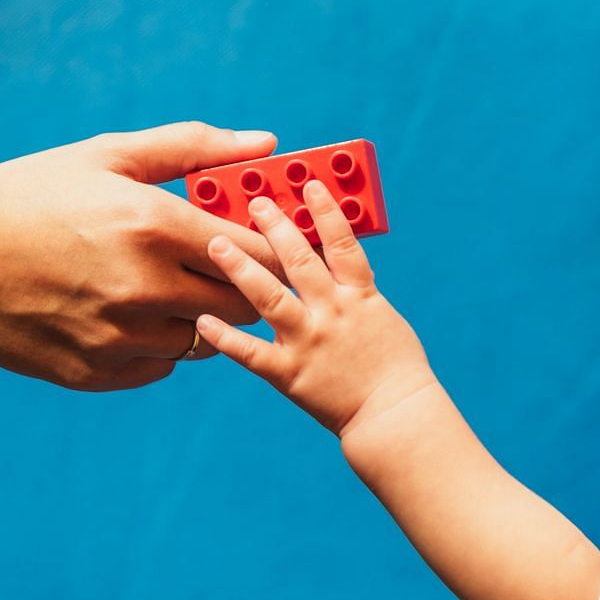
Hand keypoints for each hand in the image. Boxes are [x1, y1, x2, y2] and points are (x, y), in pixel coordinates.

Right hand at [0, 123, 283, 390]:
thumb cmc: (28, 196)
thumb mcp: (108, 156)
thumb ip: (195, 149)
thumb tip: (268, 144)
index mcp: (155, 226)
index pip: (258, 254)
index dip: (272, 250)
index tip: (267, 244)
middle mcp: (146, 288)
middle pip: (243, 305)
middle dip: (240, 285)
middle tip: (216, 267)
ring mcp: (121, 337)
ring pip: (203, 340)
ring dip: (194, 316)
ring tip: (155, 286)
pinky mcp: (97, 373)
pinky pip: (160, 366)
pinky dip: (154, 344)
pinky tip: (120, 313)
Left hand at [196, 181, 436, 436]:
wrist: (396, 415)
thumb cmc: (396, 368)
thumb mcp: (382, 317)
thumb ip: (355, 290)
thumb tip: (333, 261)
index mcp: (359, 296)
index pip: (341, 243)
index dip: (325, 211)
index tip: (308, 184)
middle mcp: (332, 312)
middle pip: (298, 260)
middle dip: (274, 227)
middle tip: (253, 202)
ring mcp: (309, 341)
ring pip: (269, 297)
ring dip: (240, 268)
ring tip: (216, 243)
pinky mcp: (290, 373)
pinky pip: (251, 352)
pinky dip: (226, 337)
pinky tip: (203, 320)